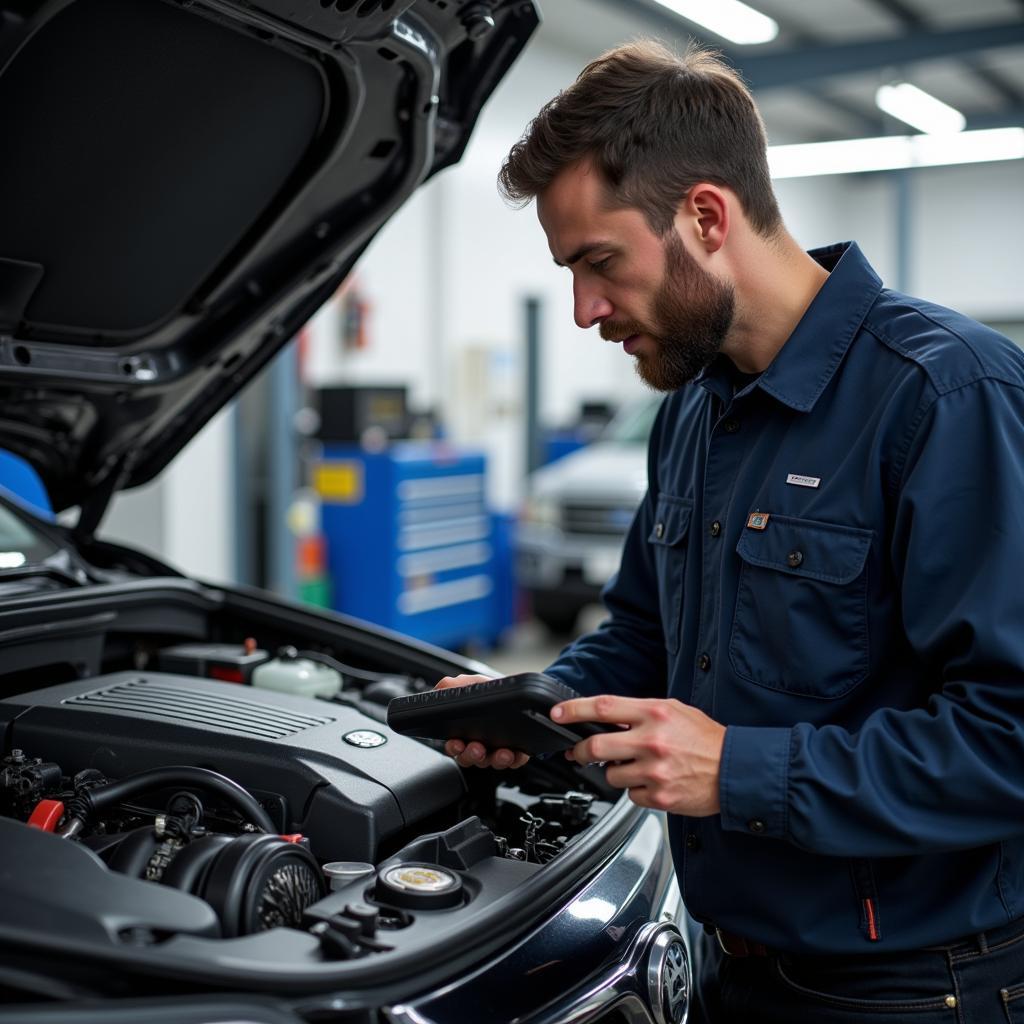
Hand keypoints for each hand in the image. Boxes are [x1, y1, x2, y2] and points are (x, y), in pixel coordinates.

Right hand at [435, 675, 530, 770]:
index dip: (454, 747)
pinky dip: (514, 759)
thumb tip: (438, 690)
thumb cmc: (490, 689)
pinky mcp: (516, 752)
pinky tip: (514, 752)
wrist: (517, 690)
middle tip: (477, 748)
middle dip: (472, 755)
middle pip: (471, 758)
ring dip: (495, 759)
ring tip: (501, 752)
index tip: (456, 744)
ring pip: (492, 761)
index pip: (454, 746)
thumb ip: (451, 686)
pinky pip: (514, 761)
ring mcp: (496, 750)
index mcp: (463, 732)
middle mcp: (478, 744)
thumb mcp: (470, 683)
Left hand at [552, 695, 725, 815]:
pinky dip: (636, 790)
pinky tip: (654, 782)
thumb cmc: (706, 739)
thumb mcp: (675, 711)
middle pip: (596, 746)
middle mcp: (652, 741)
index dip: (574, 710)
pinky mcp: (659, 797)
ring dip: (617, 771)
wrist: (736, 770)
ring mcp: (654, 771)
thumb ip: (640, 713)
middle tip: (580, 751)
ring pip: (611, 774)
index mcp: (654, 713)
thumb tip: (606, 717)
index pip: (603, 707)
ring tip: (640, 766)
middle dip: (582, 750)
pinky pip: (630, 795)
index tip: (557, 714)